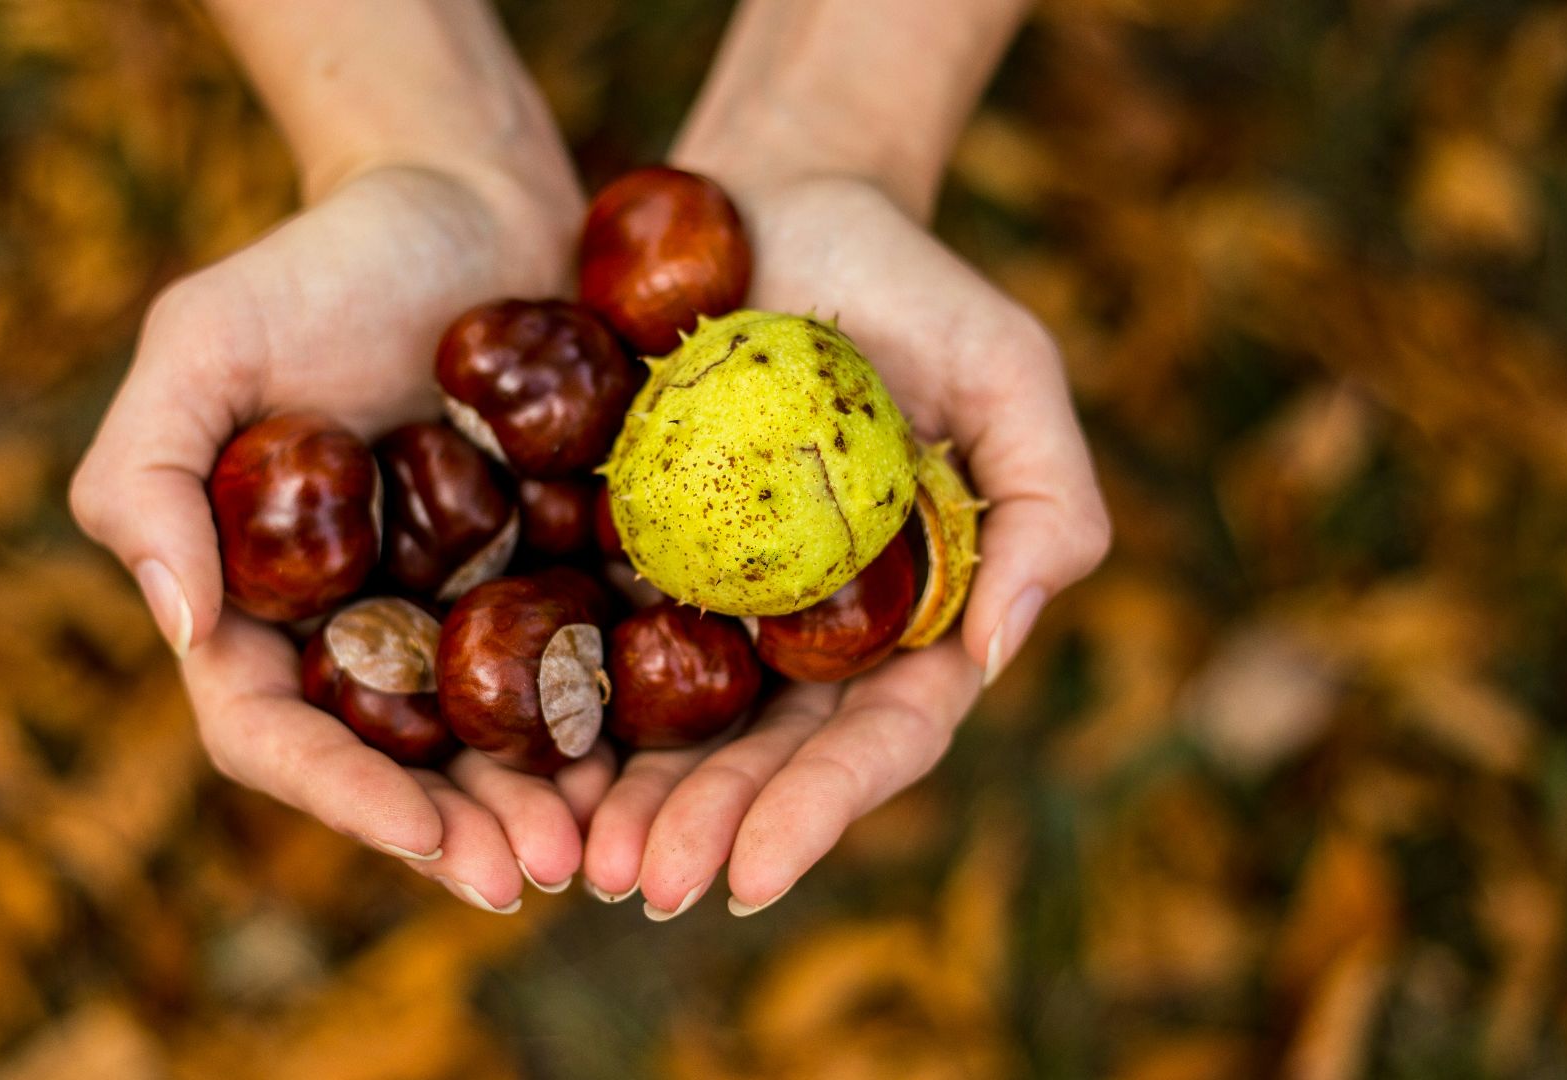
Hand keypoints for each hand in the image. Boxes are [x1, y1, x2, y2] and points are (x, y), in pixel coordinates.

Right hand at [70, 164, 611, 911]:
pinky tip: (665, 762)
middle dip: (461, 831)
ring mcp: (461, 610)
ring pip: (494, 741)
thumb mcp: (202, 338)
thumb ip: (148, 475)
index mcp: (261, 602)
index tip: (425, 839)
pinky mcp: (554, 574)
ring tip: (607, 848)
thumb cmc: (321, 258)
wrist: (466, 197)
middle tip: (538, 874)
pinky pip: (582, 669)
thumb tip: (182, 629)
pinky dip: (615, 727)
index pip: (275, 733)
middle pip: (395, 765)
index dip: (344, 798)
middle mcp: (360, 627)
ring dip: (543, 806)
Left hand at [581, 175, 1110, 916]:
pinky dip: (565, 707)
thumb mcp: (1010, 370)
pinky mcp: (628, 555)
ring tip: (575, 856)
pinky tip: (520, 756)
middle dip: (708, 829)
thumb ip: (1046, 504)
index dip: (817, 813)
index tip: (751, 879)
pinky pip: (593, 642)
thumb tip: (995, 650)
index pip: (873, 741)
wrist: (780, 202)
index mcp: (907, 617)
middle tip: (641, 884)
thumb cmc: (913, 284)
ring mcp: (714, 600)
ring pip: (675, 725)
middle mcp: (808, 633)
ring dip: (629, 800)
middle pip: (764, 757)